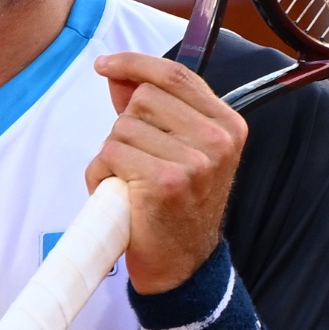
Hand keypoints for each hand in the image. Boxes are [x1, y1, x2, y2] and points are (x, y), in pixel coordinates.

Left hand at [89, 51, 248, 294]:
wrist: (183, 266)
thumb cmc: (177, 206)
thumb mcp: (180, 151)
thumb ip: (153, 109)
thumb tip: (117, 74)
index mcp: (227, 125)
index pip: (177, 75)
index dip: (135, 63)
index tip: (105, 65)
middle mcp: (217, 140)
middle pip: (143, 100)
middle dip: (125, 127)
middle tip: (136, 161)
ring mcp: (193, 161)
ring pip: (122, 128)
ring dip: (112, 155)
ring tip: (129, 182)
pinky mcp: (164, 181)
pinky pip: (110, 155)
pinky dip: (101, 174)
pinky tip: (118, 194)